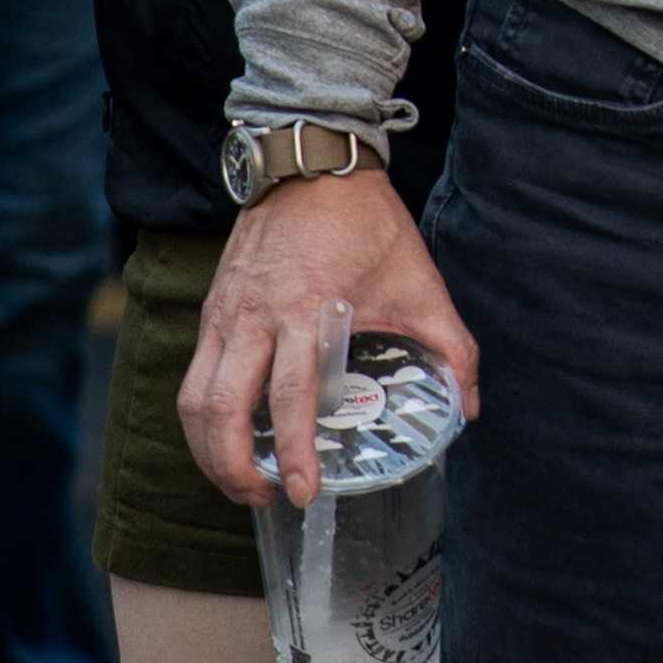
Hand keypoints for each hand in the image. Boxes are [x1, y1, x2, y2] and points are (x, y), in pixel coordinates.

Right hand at [184, 166, 475, 505]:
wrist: (312, 162)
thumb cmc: (367, 222)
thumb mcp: (419, 280)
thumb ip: (450, 343)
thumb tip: (469, 405)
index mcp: (307, 309)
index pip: (290, 395)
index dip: (294, 451)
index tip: (303, 493)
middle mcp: (254, 316)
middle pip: (221, 409)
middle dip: (232, 468)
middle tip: (264, 500)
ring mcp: (225, 314)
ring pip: (193, 400)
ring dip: (208, 452)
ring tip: (240, 482)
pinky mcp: (211, 311)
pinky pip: (194, 377)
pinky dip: (202, 418)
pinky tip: (226, 439)